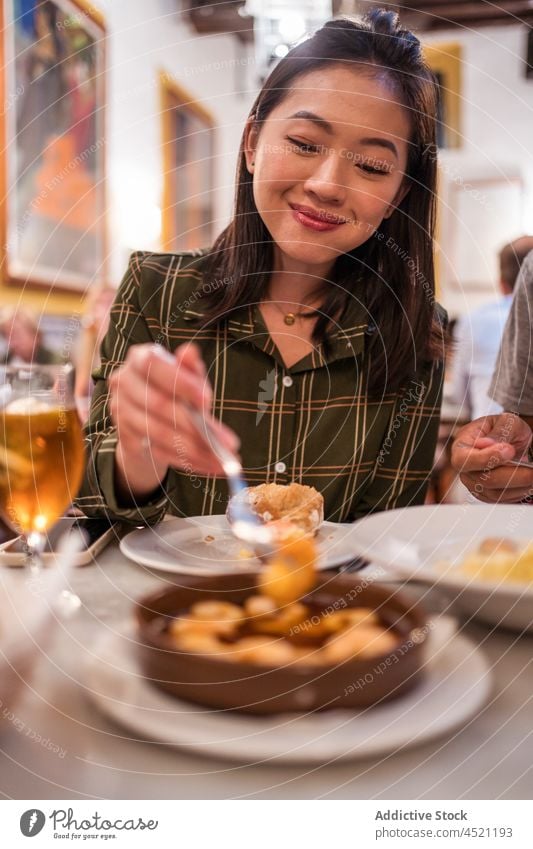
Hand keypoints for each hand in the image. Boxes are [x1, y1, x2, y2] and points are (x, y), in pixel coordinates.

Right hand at [109, 343, 239, 499]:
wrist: (147, 420)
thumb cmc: (172, 390)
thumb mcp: (186, 376)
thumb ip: (191, 368)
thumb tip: (190, 352)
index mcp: (139, 358)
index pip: (154, 365)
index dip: (180, 383)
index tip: (208, 401)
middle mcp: (123, 382)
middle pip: (158, 404)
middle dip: (196, 426)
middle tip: (229, 443)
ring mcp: (120, 412)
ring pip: (160, 433)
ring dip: (195, 450)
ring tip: (223, 460)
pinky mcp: (125, 438)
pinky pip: (159, 452)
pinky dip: (187, 461)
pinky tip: (208, 465)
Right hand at [451, 412, 532, 502]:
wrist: (511, 441)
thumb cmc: (504, 429)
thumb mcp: (505, 421)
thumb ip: (498, 431)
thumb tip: (486, 444)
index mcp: (461, 447)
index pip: (464, 460)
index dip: (486, 459)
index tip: (509, 450)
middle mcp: (465, 470)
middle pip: (484, 480)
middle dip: (512, 475)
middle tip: (532, 469)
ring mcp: (475, 485)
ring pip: (496, 493)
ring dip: (519, 485)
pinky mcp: (488, 495)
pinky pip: (503, 499)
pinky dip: (519, 491)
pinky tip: (528, 481)